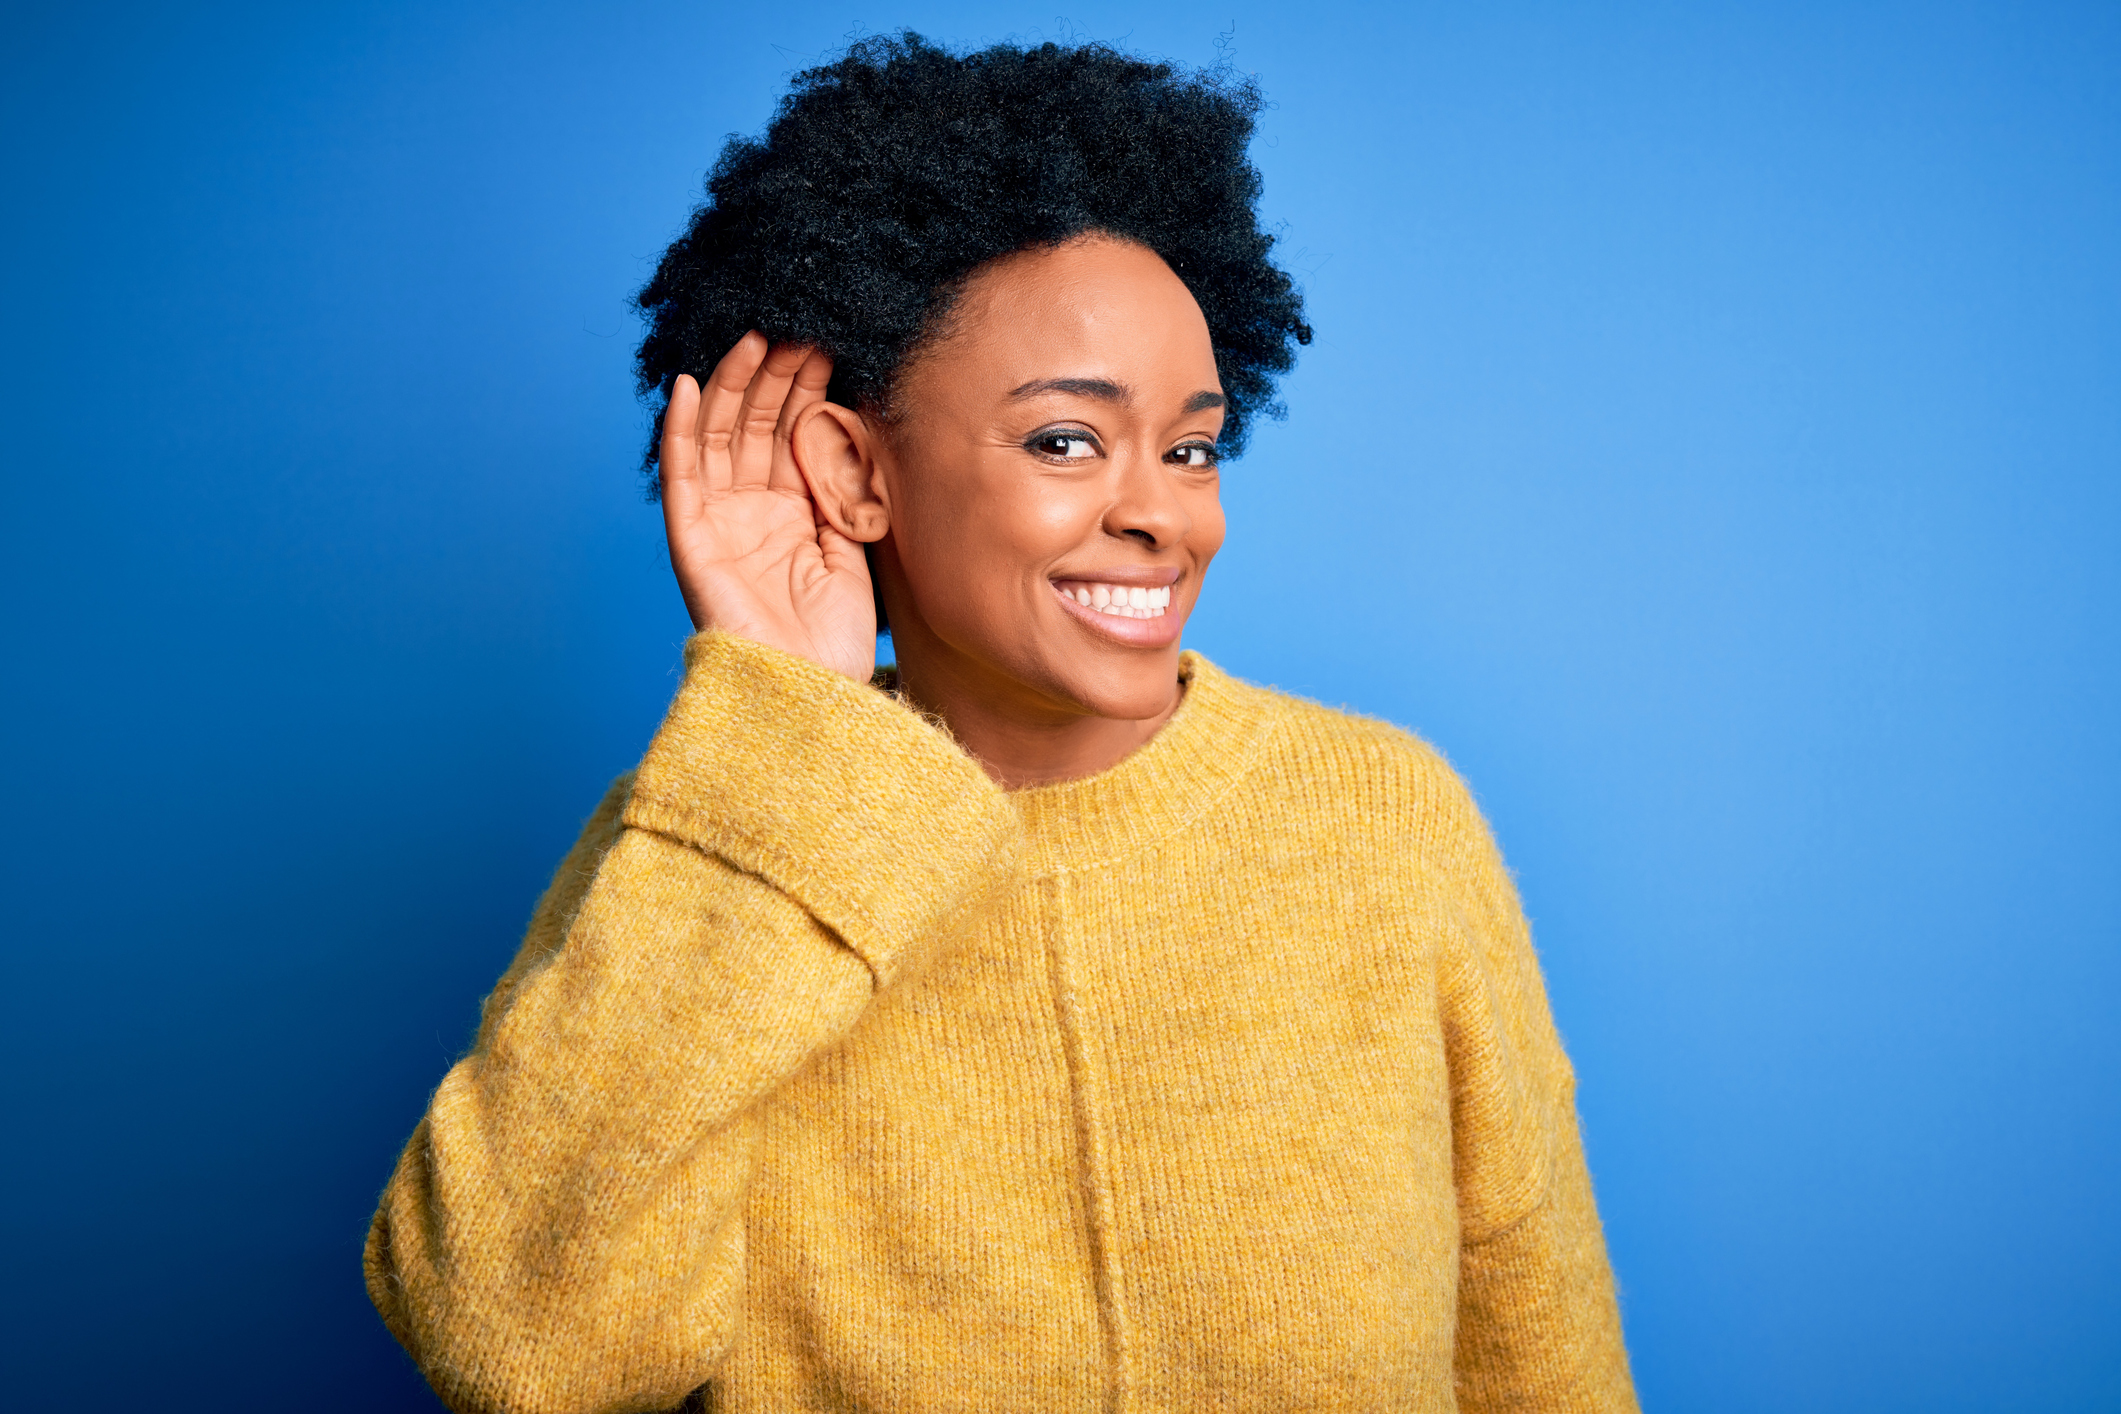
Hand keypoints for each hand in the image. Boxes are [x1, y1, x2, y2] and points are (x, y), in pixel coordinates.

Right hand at [658, 333, 876, 680]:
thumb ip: (843, 490)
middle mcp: (751, 510)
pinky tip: (686, 385)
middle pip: (754, 425)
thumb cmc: (836, 639)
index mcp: (791, 511)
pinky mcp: (692, 539)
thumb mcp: (853, 547)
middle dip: (774, 375)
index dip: (806, 388)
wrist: (813, 693)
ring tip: (754, 337)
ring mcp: (720, 521)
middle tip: (799, 326)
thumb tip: (849, 426)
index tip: (830, 342)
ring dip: (731, 385)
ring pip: (718, 436)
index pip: (792, 433)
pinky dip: (679, 429)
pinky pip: (681, 475)